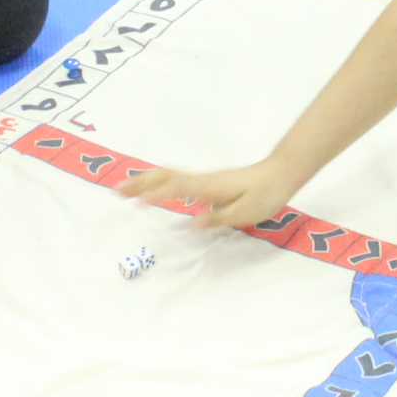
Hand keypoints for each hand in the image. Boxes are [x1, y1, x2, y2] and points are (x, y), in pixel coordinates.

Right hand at [116, 158, 303, 232]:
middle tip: (116, 191)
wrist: (281, 172)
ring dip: (146, 180)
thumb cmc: (266, 194)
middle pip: (165, 177)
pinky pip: (177, 179)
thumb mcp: (245, 212)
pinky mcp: (209, 182)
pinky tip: (155, 188)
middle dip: (139, 183)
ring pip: (169, 175)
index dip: (155, 195)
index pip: (175, 189)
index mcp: (208, 188)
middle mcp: (203, 180)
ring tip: (126, 188)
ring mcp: (205, 179)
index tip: (135, 203)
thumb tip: (192, 223)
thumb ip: (218, 217)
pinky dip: (159, 181)